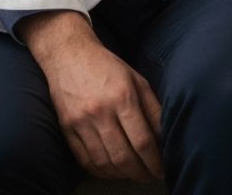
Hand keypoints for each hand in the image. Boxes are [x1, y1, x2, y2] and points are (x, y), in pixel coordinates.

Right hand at [19, 11, 163, 181]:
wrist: (69, 55)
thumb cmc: (108, 66)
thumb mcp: (137, 79)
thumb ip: (152, 108)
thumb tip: (165, 137)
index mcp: (123, 96)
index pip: (142, 140)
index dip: (155, 160)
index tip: (162, 169)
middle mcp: (101, 112)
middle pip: (123, 156)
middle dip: (140, 172)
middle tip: (150, 176)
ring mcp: (81, 122)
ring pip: (104, 162)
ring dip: (122, 174)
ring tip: (133, 174)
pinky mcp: (66, 129)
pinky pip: (85, 160)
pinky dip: (100, 170)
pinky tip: (112, 170)